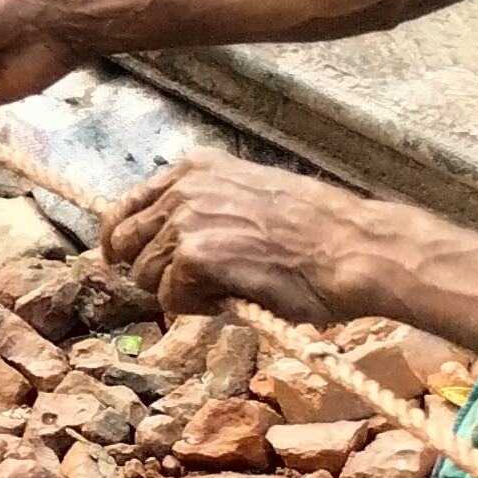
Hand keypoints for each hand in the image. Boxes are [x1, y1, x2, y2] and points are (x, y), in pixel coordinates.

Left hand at [105, 153, 379, 325]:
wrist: (356, 248)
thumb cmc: (320, 234)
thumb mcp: (253, 198)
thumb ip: (208, 210)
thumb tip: (171, 240)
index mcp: (196, 169)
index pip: (130, 203)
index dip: (123, 237)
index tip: (121, 258)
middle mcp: (184, 188)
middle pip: (125, 240)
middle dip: (145, 270)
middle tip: (180, 289)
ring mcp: (186, 220)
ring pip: (146, 274)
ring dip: (178, 292)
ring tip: (224, 292)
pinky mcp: (194, 257)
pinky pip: (171, 298)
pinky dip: (196, 309)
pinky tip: (232, 300)